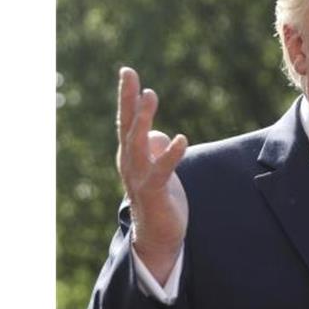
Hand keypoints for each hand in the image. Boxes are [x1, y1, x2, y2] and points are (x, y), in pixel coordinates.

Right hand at [115, 67, 188, 284]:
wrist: (157, 237)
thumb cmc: (158, 199)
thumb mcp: (157, 168)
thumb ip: (156, 150)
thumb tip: (160, 135)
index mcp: (130, 154)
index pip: (127, 120)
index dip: (127, 96)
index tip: (128, 72)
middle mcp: (130, 162)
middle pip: (127, 124)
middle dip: (128, 98)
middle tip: (129, 73)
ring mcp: (140, 177)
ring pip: (138, 142)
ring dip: (143, 119)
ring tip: (149, 95)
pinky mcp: (155, 191)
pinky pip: (162, 169)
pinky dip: (171, 154)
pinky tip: (181, 139)